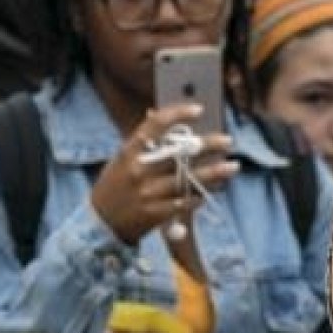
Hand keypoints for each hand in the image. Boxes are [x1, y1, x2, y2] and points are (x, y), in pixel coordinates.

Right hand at [90, 105, 238, 244]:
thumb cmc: (116, 185)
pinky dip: (200, 195)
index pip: (154, 125)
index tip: (198, 109)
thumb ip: (145, 143)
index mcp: (129, 151)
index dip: (177, 114)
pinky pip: (185, 202)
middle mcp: (139, 170)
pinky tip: (212, 190)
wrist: (100, 223)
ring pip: (188, 180)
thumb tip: (166, 119)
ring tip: (233, 166)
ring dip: (214, 173)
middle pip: (179, 152)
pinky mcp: (155, 213)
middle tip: (227, 141)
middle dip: (207, 145)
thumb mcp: (123, 159)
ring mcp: (147, 193)